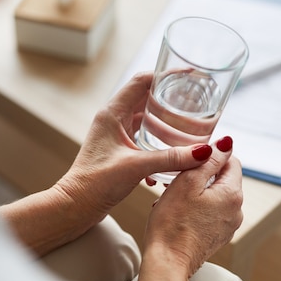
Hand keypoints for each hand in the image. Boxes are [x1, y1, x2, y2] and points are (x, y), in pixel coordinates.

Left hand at [53, 72, 213, 226]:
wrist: (76, 205)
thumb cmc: (95, 183)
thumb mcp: (137, 167)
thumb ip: (171, 158)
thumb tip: (204, 152)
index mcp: (113, 113)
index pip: (142, 81)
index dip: (166, 75)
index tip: (190, 75)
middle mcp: (113, 120)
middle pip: (147, 98)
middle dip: (171, 100)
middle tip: (196, 101)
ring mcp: (115, 135)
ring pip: (146, 120)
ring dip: (166, 124)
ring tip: (190, 127)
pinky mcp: (119, 150)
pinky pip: (143, 139)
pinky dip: (158, 145)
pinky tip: (172, 160)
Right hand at [142, 136, 242, 278]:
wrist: (167, 261)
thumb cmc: (172, 223)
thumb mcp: (187, 182)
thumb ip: (209, 160)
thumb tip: (226, 143)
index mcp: (232, 194)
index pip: (231, 160)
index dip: (209, 156)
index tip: (189, 161)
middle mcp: (236, 210)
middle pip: (222, 179)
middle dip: (200, 175)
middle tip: (176, 180)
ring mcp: (228, 226)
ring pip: (214, 196)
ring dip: (196, 192)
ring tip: (174, 198)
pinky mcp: (217, 236)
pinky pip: (210, 212)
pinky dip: (196, 207)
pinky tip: (178, 213)